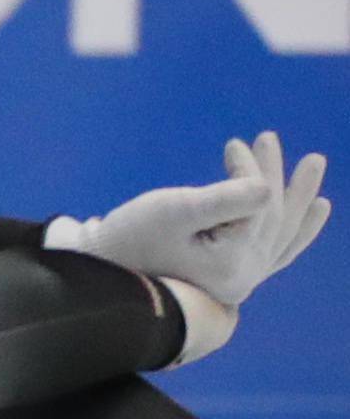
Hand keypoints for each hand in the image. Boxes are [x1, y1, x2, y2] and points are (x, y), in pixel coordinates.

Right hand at [46, 132, 329, 362]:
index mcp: (232, 263)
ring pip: (282, 231)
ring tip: (313, 163)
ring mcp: (240, 280)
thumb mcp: (173, 212)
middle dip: (274, 175)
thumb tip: (266, 188)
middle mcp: (244, 277)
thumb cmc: (129, 239)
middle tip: (267, 137)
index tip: (233, 145)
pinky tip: (319, 208)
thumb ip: (224, 200)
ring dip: (298, 196)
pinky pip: (279, 250)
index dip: (251, 170)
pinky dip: (300, 229)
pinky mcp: (231, 276)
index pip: (258, 205)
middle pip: (273, 217)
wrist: (99, 276)